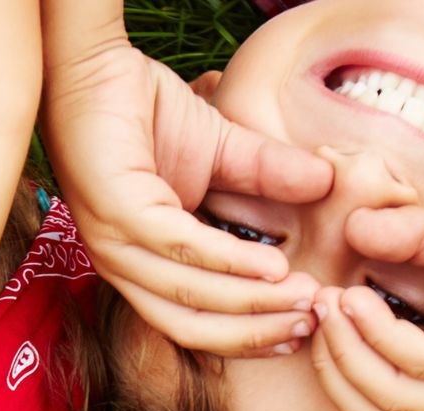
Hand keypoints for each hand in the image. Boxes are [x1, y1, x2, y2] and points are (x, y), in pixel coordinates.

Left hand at [41, 22, 334, 354]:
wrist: (96, 65)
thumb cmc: (146, 111)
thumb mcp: (221, 151)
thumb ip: (267, 174)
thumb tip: (327, 183)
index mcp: (143, 265)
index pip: (196, 322)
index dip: (250, 334)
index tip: (305, 330)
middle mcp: (123, 265)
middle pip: (192, 325)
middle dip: (256, 330)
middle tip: (311, 322)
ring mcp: (114, 240)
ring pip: (188, 294)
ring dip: (252, 302)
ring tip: (302, 295)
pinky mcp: (116, 209)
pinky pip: (179, 247)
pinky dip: (228, 261)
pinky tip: (271, 265)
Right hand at [310, 208, 423, 410]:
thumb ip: (409, 240)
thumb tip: (351, 228)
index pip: (371, 397)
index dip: (331, 356)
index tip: (313, 300)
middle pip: (368, 410)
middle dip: (327, 360)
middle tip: (313, 304)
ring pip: (385, 397)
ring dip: (345, 349)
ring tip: (331, 298)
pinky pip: (420, 364)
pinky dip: (379, 334)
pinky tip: (360, 296)